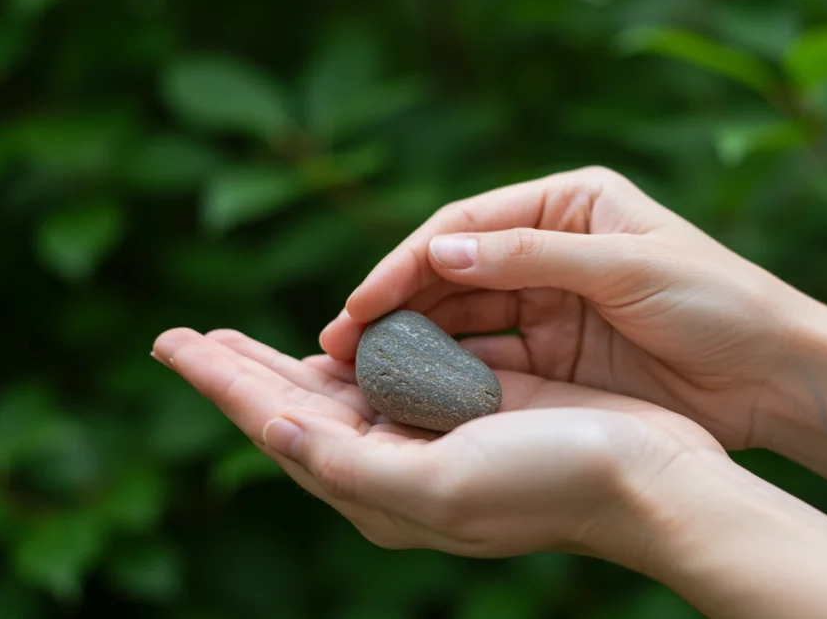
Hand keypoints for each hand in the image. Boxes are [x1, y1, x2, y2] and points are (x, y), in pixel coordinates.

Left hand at [152, 327, 722, 558]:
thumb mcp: (441, 487)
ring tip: (237, 340)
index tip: (173, 345)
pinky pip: (394, 372)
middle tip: (183, 337)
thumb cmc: (553, 485)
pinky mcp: (470, 406)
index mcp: (379, 489)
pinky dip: (356, 352)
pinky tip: (337, 338)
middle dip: (238, 372)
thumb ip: (350, 466)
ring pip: (337, 392)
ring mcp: (432, 434)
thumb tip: (270, 434)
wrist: (653, 480)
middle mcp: (396, 464)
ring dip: (287, 363)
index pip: (277, 428)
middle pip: (294, 410)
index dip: (223, 385)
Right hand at [320, 166, 821, 448]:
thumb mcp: (626, 268)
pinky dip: (453, 372)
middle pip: (455, 272)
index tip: (362, 302)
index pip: (467, 225)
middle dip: (398, 304)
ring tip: (362, 370)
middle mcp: (552, 247)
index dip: (409, 263)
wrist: (778, 376)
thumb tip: (440, 250)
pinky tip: (413, 390)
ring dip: (416, 340)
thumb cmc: (718, 303)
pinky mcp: (560, 355)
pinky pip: (492, 359)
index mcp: (569, 202)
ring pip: (466, 319)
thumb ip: (530, 257)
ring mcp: (553, 303)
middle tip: (340, 342)